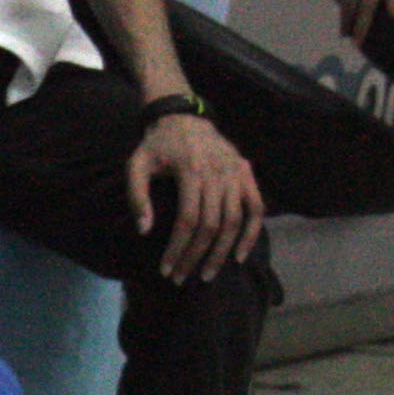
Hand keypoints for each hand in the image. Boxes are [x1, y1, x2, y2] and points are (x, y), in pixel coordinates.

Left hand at [127, 109, 264, 283]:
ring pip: (234, 221)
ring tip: (207, 275)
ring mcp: (236, 173)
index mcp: (190, 169)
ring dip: (221, 253)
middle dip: (196, 256)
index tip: (166, 270)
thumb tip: (144, 231)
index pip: (188, 220)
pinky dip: (251, 234)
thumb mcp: (136, 164)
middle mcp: (218, 172)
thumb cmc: (157, 145)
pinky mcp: (247, 173)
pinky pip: (256, 209)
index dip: (178, 249)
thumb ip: (137, 196)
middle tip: (181, 278)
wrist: (183, 116)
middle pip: (211, 225)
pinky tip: (238, 256)